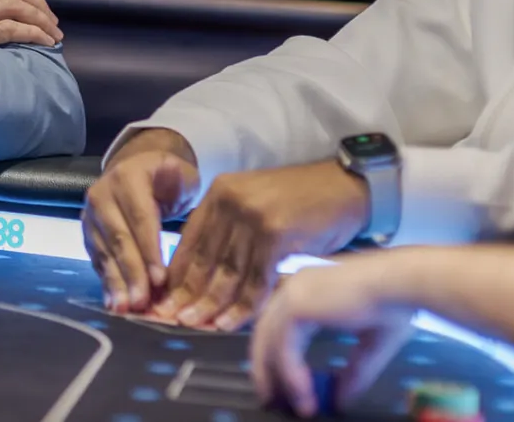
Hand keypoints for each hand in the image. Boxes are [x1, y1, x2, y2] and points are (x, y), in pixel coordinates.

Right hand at [82, 129, 199, 311]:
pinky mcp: (88, 232)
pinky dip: (107, 282)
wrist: (139, 166)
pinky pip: (97, 259)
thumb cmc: (170, 178)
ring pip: (104, 251)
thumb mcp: (183, 179)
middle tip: (141, 302)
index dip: (150, 250)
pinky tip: (113, 303)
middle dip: (131, 273)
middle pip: (118, 238)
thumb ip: (189, 205)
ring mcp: (91, 214)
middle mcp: (102, 194)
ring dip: (115, 282)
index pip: (140, 218)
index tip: (161, 281)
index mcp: (128, 177)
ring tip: (124, 309)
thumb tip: (198, 246)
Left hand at [152, 160, 369, 330]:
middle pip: (203, 258)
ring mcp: (253, 216)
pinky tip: (231, 323)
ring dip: (213, 304)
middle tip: (174, 319)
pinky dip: (244, 305)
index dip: (177, 274)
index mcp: (219, 193)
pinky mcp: (276, 233)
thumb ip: (228, 233)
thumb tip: (202, 274)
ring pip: (228, 272)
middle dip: (188, 293)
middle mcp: (230, 201)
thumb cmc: (302, 204)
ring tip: (198, 325)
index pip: (189, 240)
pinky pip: (256, 279)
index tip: (166, 299)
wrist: (347, 188)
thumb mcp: (255, 208)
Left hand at [250, 260, 413, 416]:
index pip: (280, 322)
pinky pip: (284, 348)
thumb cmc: (397, 303)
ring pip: (271, 342)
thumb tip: (340, 401)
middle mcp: (296, 287)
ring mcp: (292, 295)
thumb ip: (353, 370)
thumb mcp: (371, 343)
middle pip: (266, 331)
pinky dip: (291, 374)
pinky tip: (303, 393)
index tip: (279, 379)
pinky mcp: (296, 308)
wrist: (404, 285)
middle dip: (266, 366)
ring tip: (289, 405)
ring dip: (277, 377)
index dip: (276, 352)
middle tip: (270, 397)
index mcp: (310, 287)